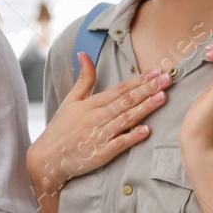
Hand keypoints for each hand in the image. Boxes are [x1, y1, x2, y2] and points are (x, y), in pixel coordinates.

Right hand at [27, 56, 171, 195]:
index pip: (119, 89)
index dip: (139, 80)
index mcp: (91, 104)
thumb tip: (84, 54)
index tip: (156, 71)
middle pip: (126, 101)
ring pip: (125, 119)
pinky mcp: (100, 154)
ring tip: (163, 97)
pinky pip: (119, 144)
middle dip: (148, 89)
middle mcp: (96, 118)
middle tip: (167, 78)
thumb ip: (83, 79)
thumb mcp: (70, 101)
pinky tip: (146, 130)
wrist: (46, 159)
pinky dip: (132, 137)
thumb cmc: (60, 129)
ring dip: (145, 108)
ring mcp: (98, 136)